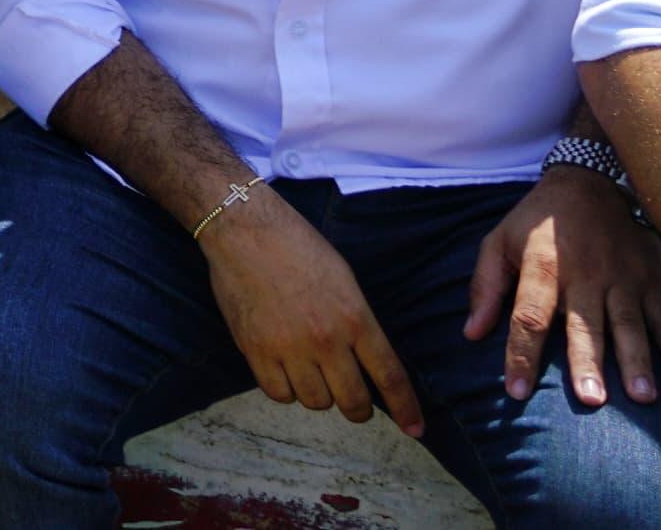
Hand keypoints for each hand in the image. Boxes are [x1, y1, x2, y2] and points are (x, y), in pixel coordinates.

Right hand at [201, 187, 425, 436]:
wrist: (245, 229)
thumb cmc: (298, 247)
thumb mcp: (345, 281)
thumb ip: (357, 323)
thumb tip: (366, 362)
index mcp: (354, 318)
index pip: (389, 376)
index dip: (405, 409)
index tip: (415, 430)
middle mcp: (325, 339)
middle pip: (353, 401)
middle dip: (358, 408)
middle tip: (353, 401)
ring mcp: (289, 347)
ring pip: (316, 402)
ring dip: (319, 395)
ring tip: (312, 374)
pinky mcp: (255, 350)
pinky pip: (279, 393)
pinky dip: (286, 390)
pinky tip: (286, 372)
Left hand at [463, 165, 660, 407]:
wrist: (589, 181)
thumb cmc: (537, 222)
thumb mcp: (499, 241)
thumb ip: (485, 287)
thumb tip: (471, 334)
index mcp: (542, 267)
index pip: (529, 316)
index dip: (521, 353)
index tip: (517, 392)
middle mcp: (584, 274)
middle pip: (585, 324)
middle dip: (588, 362)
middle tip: (591, 400)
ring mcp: (623, 278)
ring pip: (629, 325)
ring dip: (637, 361)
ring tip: (642, 397)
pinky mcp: (652, 278)